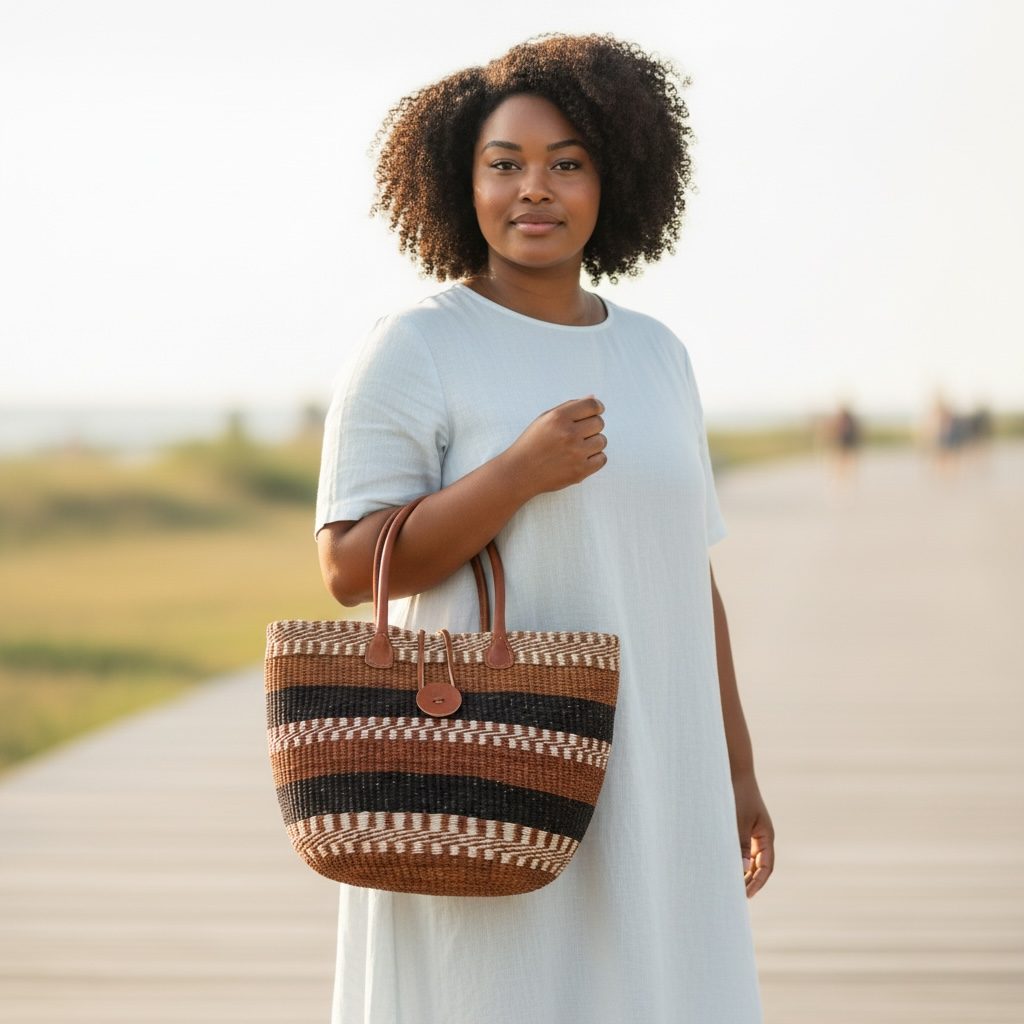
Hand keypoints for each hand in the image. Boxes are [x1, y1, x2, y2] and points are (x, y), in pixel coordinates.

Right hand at [504, 396, 606, 496]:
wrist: (520, 472)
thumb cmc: (532, 444)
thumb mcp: (545, 419)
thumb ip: (570, 407)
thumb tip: (593, 397)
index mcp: (558, 418)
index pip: (592, 405)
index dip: (598, 407)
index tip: (597, 411)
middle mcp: (568, 434)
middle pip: (599, 423)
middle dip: (592, 426)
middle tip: (579, 433)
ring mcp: (575, 454)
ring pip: (602, 441)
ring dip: (593, 443)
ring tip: (577, 447)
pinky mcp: (579, 471)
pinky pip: (602, 459)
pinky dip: (594, 459)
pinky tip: (581, 458)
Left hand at [733, 772, 773, 897]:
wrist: (732, 769)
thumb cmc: (736, 794)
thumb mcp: (738, 820)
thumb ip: (740, 844)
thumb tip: (742, 870)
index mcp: (766, 835)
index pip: (766, 866)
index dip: (757, 883)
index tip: (746, 895)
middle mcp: (760, 834)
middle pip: (757, 865)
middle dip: (748, 880)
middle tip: (733, 895)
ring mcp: (750, 829)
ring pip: (747, 857)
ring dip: (739, 869)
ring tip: (725, 883)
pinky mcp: (738, 824)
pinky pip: (738, 846)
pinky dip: (732, 856)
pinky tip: (720, 863)